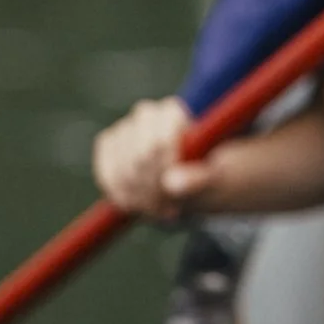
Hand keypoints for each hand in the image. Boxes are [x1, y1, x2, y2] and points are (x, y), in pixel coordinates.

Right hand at [93, 94, 213, 223]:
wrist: (192, 182)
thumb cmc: (209, 177)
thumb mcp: (216, 180)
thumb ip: (198, 179)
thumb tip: (172, 183)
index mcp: (175, 113)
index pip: (158, 144)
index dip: (164, 176)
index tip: (179, 200)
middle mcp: (146, 114)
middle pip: (137, 159)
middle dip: (154, 192)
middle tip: (172, 211)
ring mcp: (124, 129)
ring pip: (121, 171)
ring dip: (140, 199)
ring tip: (160, 208)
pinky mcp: (108, 146)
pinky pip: (106, 175)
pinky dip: (121, 196)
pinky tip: (139, 206)